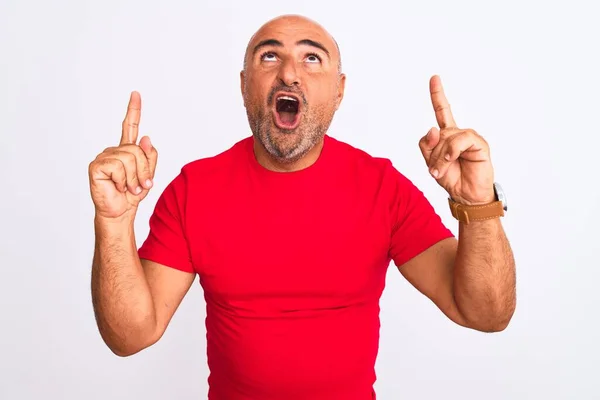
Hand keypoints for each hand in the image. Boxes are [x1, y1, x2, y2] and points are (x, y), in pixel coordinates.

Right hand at [88, 91, 157, 219]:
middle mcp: (113, 151)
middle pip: (137, 150)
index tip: (136, 93)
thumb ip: (149, 157)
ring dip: (135, 178)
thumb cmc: (131, 195)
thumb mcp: (148, 176)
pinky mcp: (96, 166)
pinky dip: (123, 180)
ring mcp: (103, 157)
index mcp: (126, 150)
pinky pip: (118, 167)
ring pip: (130, 158)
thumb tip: (145, 138)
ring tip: (129, 188)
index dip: (133, 110)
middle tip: (141, 186)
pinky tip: (117, 187)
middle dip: (144, 171)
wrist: (119, 213)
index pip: (129, 126)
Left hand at [418, 75, 494, 204]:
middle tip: (436, 171)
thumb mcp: (431, 163)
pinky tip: (452, 159)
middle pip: (436, 135)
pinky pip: (461, 140)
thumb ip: (427, 146)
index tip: (434, 78)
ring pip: (446, 138)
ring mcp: (469, 138)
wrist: (466, 195)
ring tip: (442, 170)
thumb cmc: (452, 178)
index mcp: (447, 136)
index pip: (442, 111)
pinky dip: (452, 150)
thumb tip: (432, 128)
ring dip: (440, 157)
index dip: (438, 95)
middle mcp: (458, 134)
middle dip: (432, 155)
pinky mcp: (479, 144)